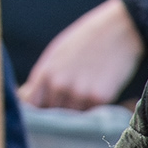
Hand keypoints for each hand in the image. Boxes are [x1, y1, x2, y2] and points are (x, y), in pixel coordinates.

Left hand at [21, 0, 143, 110]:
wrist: (119, 30)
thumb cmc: (86, 40)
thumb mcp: (58, 53)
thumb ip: (44, 77)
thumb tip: (28, 98)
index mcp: (46, 72)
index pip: (30, 105)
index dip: (34, 113)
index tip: (39, 114)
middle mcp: (60, 85)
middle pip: (52, 115)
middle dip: (57, 113)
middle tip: (69, 100)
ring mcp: (80, 94)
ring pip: (72, 118)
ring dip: (76, 111)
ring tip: (85, 91)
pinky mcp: (100, 99)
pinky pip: (91, 113)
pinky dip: (93, 107)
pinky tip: (98, 88)